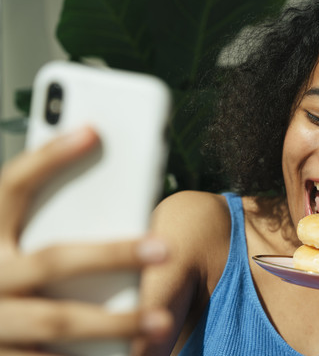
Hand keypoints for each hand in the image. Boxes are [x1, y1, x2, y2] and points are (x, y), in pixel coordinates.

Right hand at [0, 128, 171, 354]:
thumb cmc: (4, 276)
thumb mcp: (9, 244)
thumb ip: (39, 225)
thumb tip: (100, 178)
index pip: (11, 186)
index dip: (48, 157)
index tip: (93, 130)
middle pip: (53, 260)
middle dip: (112, 254)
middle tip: (166, 247)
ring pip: (60, 320)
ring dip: (117, 323)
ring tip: (163, 322)